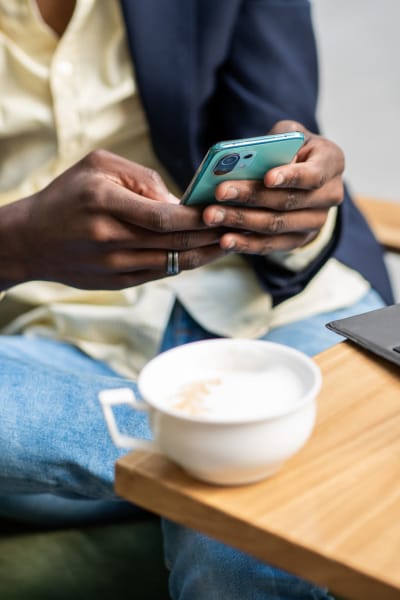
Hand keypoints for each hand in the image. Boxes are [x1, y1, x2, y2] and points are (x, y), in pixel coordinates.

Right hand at [0, 150, 225, 289]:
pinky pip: (160, 274)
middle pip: (174, 242)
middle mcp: (109, 238)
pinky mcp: (116, 283)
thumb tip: (180, 201)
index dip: (198, 217)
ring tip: (229, 243)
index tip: (222, 211)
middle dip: (211, 236)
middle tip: (239, 227)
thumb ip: (141, 178)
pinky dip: (184, 264)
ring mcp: (112, 265)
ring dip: (205, 254)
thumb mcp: (98, 166)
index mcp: (105, 202)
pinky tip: (202, 254)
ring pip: (172, 263)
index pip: (164, 216)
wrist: (31, 240)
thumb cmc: (68, 195)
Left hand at [202, 120, 344, 254]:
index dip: (291, 177)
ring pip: (275, 225)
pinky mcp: (297, 241)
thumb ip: (273, 142)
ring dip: (240, 221)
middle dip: (250, 197)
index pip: (313, 174)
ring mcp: (315, 223)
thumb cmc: (291, 148)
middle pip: (287, 202)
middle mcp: (329, 195)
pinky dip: (245, 243)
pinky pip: (270, 246)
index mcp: (332, 162)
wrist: (302, 174)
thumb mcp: (287, 135)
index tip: (267, 177)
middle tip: (219, 192)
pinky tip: (224, 240)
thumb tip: (244, 159)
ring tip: (211, 215)